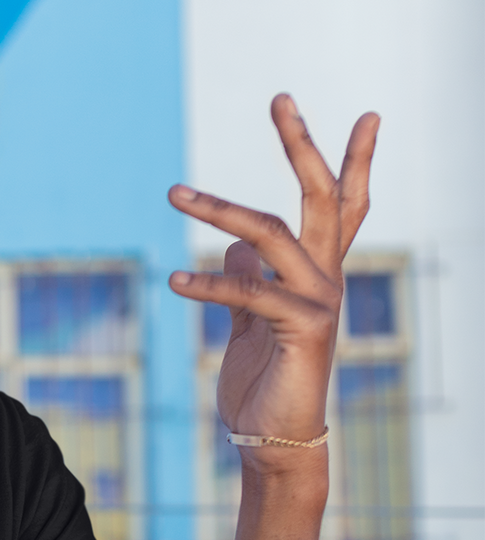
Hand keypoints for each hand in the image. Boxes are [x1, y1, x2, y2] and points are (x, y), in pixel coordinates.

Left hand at [166, 95, 379, 446]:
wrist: (272, 442)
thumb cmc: (263, 384)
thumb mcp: (248, 325)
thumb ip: (245, 285)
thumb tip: (234, 250)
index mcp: (317, 276)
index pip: (344, 208)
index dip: (352, 162)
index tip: (367, 115)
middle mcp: (326, 282)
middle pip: (323, 200)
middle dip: (302, 147)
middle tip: (280, 97)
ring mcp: (319, 304)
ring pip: (273, 235)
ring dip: (220, 211)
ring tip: (175, 192)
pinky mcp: (302, 331)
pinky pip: (249, 294)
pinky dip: (207, 286)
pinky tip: (173, 281)